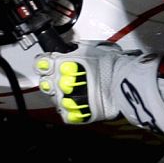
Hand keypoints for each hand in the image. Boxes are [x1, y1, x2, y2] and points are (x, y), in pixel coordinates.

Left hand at [33, 41, 148, 124]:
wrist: (122, 83)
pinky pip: (65, 113)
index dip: (45, 64)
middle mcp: (59, 81)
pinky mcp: (73, 114)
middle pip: (45, 82)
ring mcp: (64, 99)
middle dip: (52, 81)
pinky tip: (79, 105)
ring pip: (54, 99)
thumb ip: (77, 49)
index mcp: (61, 63)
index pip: (40, 63)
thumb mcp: (93, 48)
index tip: (50, 64)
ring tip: (77, 93)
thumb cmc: (112, 65)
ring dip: (63, 96)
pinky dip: (71, 110)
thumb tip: (73, 48)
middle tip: (66, 79)